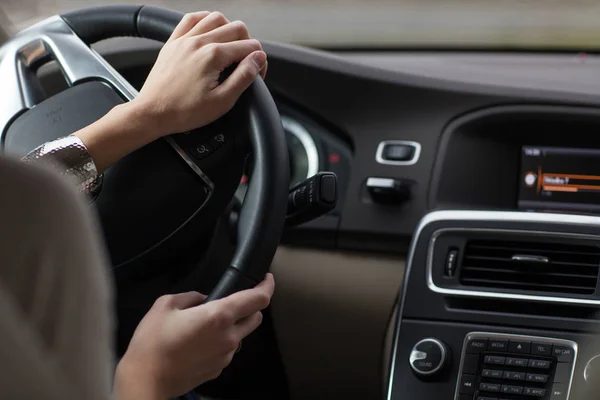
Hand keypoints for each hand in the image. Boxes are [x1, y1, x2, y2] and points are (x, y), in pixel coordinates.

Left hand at [74, 11, 266, 171]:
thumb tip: (258, 59)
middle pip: (236, 28)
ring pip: (216, 18)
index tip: (257, 74)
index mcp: (213, 55)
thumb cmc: (184, 111)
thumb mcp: (222, 101)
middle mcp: (199, 42)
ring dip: (229, 29)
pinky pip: (192, 19)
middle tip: (247, 63)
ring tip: (231, 47)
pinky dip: (205, 21)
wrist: (152, 113)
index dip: (259, 61)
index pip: (249, 47)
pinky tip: (210, 32)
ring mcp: (184, 39)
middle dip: (248, 44)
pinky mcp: (173, 42)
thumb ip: (244, 77)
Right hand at [114, 273, 274, 399]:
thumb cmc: (152, 342)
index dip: (267, 285)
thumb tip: (202, 299)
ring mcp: (225, 356)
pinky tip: (201, 342)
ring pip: (242, 335)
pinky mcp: (218, 369)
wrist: (145, 380)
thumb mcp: (166, 305)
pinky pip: (228, 351)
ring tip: (209, 324)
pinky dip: (222, 342)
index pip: (258, 299)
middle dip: (250, 307)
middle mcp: (229, 336)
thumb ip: (191, 297)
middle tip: (233, 301)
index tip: (266, 279)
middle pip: (256, 318)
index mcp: (219, 316)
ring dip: (234, 326)